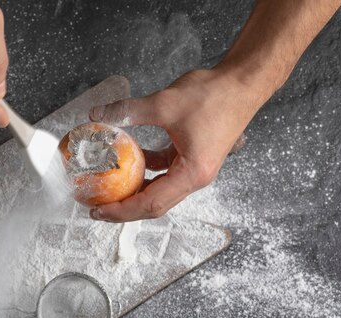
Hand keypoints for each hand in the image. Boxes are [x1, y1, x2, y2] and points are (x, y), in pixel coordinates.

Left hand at [89, 69, 262, 221]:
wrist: (243, 83)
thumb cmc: (214, 95)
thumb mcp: (164, 103)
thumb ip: (128, 110)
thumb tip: (97, 114)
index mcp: (192, 174)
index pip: (151, 203)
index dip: (122, 210)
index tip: (99, 210)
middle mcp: (195, 178)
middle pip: (154, 204)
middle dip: (124, 208)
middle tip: (97, 207)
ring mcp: (195, 169)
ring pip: (159, 190)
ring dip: (135, 191)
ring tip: (109, 189)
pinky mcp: (192, 157)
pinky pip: (165, 172)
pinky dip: (146, 170)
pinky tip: (129, 159)